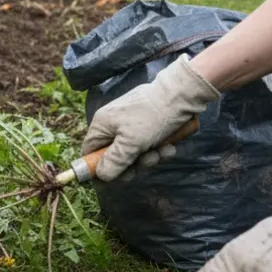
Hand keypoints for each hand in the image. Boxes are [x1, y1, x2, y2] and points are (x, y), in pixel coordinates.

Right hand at [80, 54, 219, 181]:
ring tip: (163, 150)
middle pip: (114, 156)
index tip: (117, 177)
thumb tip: (101, 175)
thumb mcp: (131, 144)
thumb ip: (114, 162)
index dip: (99, 167)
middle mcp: (113, 124)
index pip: (89, 152)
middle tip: (147, 161)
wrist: (182, 94)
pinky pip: (148, 144)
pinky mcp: (147, 124)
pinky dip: (159, 148)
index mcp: (101, 125)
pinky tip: (170, 145)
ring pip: (134, 152)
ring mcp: (130, 124)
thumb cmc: (151, 117)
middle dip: (132, 163)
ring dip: (150, 157)